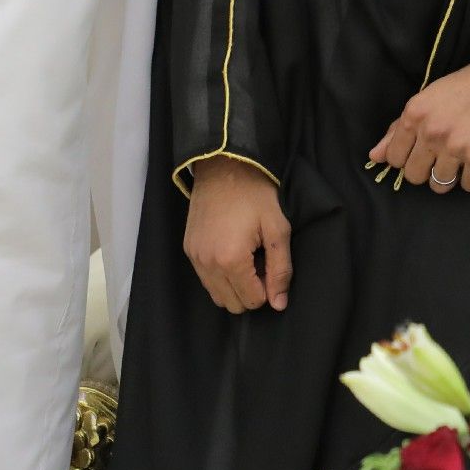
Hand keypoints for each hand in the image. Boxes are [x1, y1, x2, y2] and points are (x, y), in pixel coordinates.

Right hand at [185, 157, 291, 313]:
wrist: (224, 166)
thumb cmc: (255, 194)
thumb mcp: (277, 227)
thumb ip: (281, 269)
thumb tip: (279, 304)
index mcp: (230, 260)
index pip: (252, 301)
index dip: (268, 288)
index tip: (271, 264)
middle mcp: (207, 264)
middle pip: (232, 304)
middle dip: (251, 290)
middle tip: (260, 261)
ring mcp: (194, 257)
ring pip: (217, 295)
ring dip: (234, 285)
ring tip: (246, 256)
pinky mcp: (188, 249)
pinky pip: (205, 279)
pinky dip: (220, 275)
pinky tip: (231, 251)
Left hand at [369, 37, 469, 194]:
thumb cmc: (467, 85)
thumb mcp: (427, 98)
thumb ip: (398, 129)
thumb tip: (375, 156)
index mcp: (415, 114)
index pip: (394, 158)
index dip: (408, 158)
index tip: (422, 152)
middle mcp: (433, 131)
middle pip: (415, 176)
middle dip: (428, 170)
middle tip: (444, 155)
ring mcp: (457, 146)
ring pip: (440, 185)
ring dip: (451, 176)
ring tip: (462, 157)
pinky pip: (469, 186)